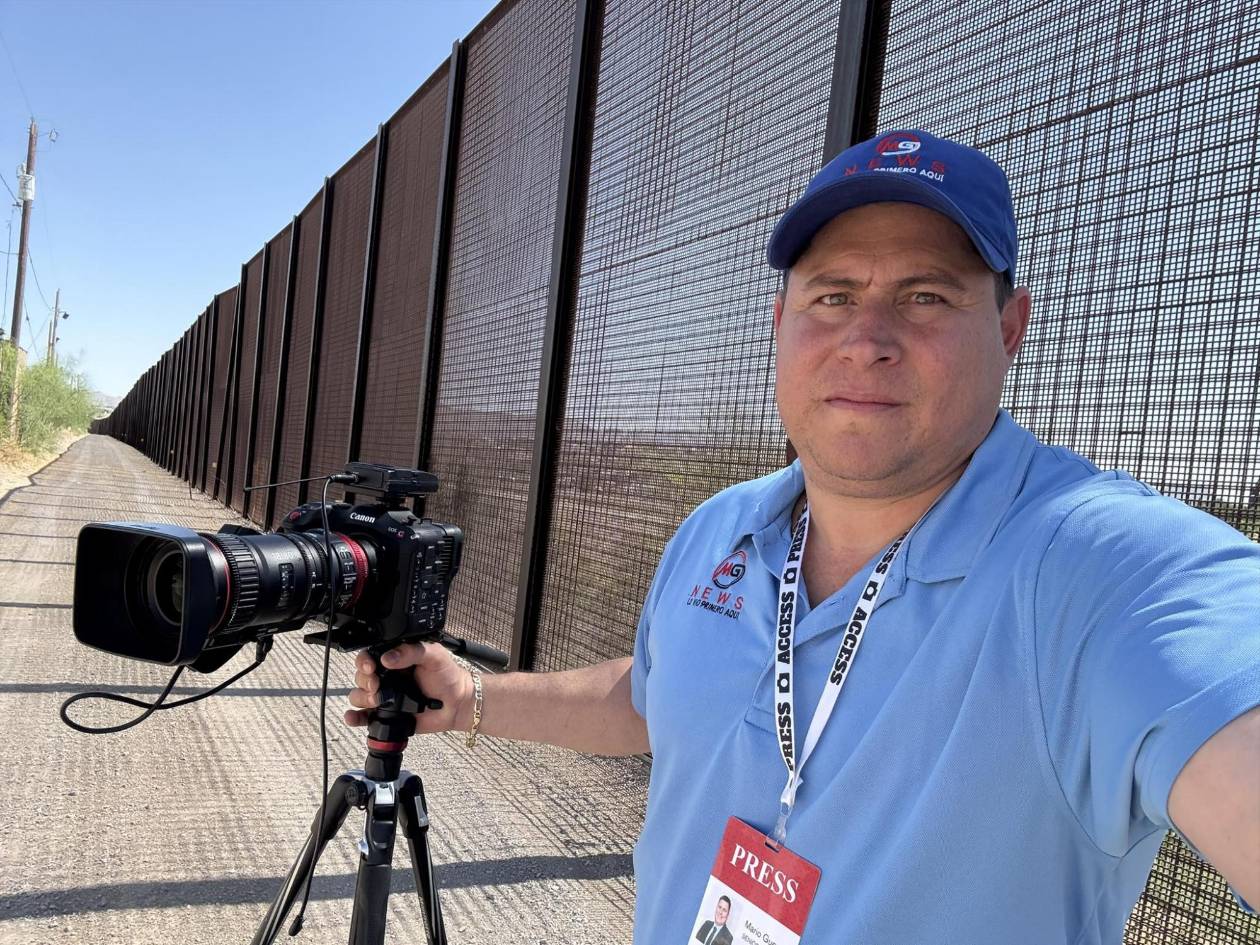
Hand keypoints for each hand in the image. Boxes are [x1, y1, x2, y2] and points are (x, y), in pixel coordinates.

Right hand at [344, 642, 474, 734]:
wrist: (458, 703)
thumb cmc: (448, 676)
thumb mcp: (434, 655)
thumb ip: (412, 651)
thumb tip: (387, 658)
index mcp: (395, 660)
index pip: (370, 656)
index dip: (364, 661)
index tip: (371, 667)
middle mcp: (387, 678)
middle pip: (361, 676)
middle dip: (365, 681)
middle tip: (377, 685)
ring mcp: (386, 697)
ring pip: (359, 695)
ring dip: (362, 697)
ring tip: (378, 700)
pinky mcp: (387, 715)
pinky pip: (364, 717)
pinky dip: (355, 717)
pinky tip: (353, 717)